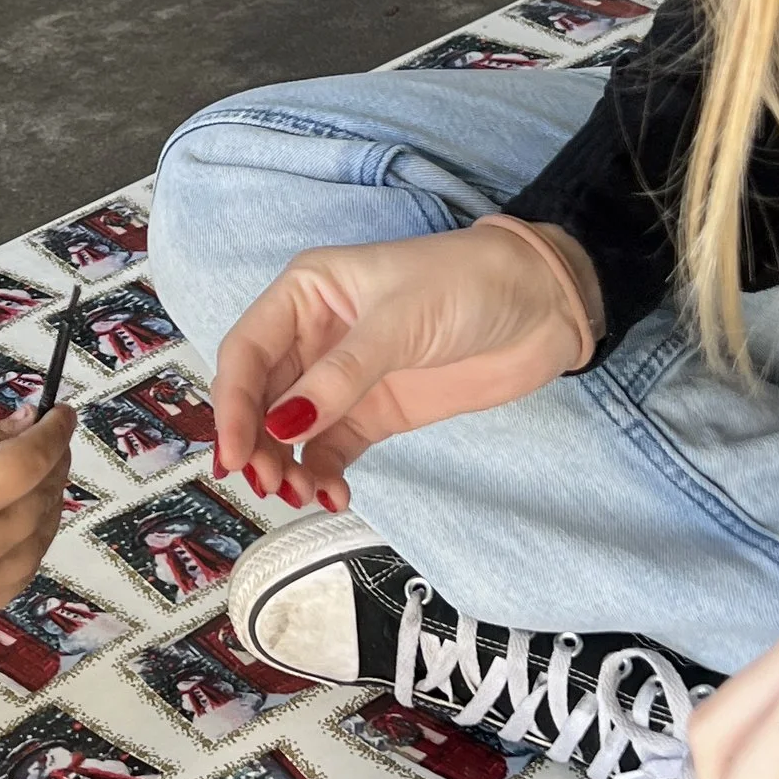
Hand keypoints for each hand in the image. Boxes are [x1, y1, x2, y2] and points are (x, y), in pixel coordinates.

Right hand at [0, 414, 73, 626]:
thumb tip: (31, 424)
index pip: (33, 460)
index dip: (54, 432)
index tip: (63, 415)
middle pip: (42, 499)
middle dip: (52, 464)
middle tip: (49, 441)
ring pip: (40, 539)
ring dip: (45, 505)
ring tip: (33, 480)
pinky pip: (20, 573)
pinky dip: (28, 544)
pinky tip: (17, 522)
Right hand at [211, 222, 600, 504]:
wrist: (544, 307)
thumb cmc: (469, 284)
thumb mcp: (399, 321)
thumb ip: (342, 376)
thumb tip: (284, 426)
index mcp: (306, 293)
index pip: (247, 352)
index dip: (233, 404)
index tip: (234, 452)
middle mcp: (313, 335)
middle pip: (261, 397)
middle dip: (257, 443)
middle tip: (268, 485)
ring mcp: (343, 378)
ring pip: (291, 430)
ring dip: (286, 466)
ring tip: (300, 495)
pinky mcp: (375, 412)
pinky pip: (331, 450)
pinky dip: (323, 474)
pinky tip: (331, 494)